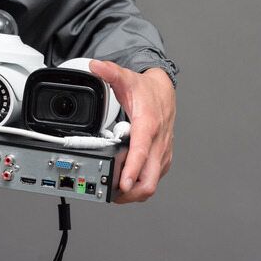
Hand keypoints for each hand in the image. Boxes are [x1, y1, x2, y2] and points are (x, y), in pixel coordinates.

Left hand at [89, 60, 175, 202]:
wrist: (165, 92)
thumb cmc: (147, 91)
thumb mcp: (127, 79)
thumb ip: (110, 72)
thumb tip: (95, 66)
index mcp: (148, 125)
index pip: (142, 152)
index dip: (132, 170)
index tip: (123, 183)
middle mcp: (158, 142)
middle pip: (149, 180)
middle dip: (130, 192)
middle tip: (111, 194)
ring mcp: (162, 153)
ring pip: (152, 183)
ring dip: (134, 191)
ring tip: (115, 192)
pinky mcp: (163, 158)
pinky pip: (154, 178)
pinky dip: (140, 184)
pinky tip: (127, 182)